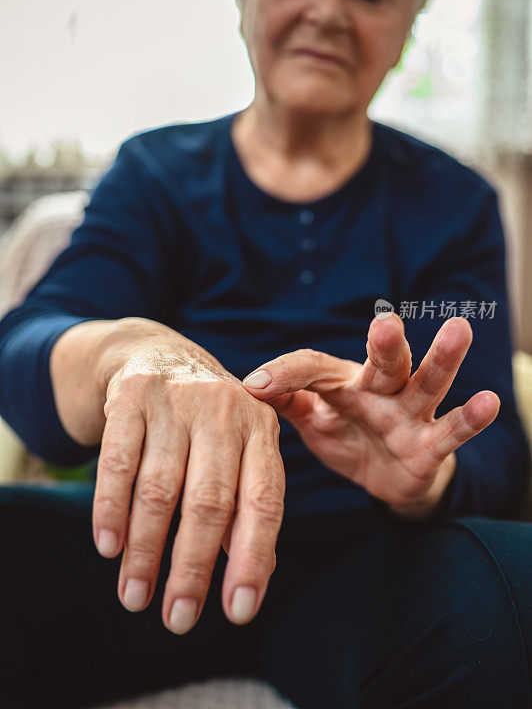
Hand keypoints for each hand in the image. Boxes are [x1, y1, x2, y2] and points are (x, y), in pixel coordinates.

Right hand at [92, 338, 283, 633]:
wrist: (155, 354)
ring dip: (146, 551)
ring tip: (136, 597)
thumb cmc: (204, 423)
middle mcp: (224, 410)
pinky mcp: (133, 394)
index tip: (239, 611)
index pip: (264, 501)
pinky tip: (109, 547)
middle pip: (210, 501)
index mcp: (261, 429)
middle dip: (192, 568)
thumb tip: (253, 580)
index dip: (253, 559)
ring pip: (160, 489)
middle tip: (178, 620)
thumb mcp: (238, 452)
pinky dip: (111, 509)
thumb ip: (247, 508)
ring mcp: (178, 399)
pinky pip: (119, 462)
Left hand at [241, 314, 499, 516]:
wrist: (384, 478)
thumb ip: (288, 400)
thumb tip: (247, 384)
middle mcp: (380, 390)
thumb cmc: (346, 437)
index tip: (254, 385)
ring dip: (441, 359)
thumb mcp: (313, 420)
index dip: (286, 373)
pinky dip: (470, 419)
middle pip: (384, 361)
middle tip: (386, 322)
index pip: (315, 369)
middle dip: (385, 343)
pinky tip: (489, 402)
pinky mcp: (431, 446)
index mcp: (345, 383)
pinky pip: (451, 432)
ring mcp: (409, 415)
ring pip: (426, 383)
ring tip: (459, 329)